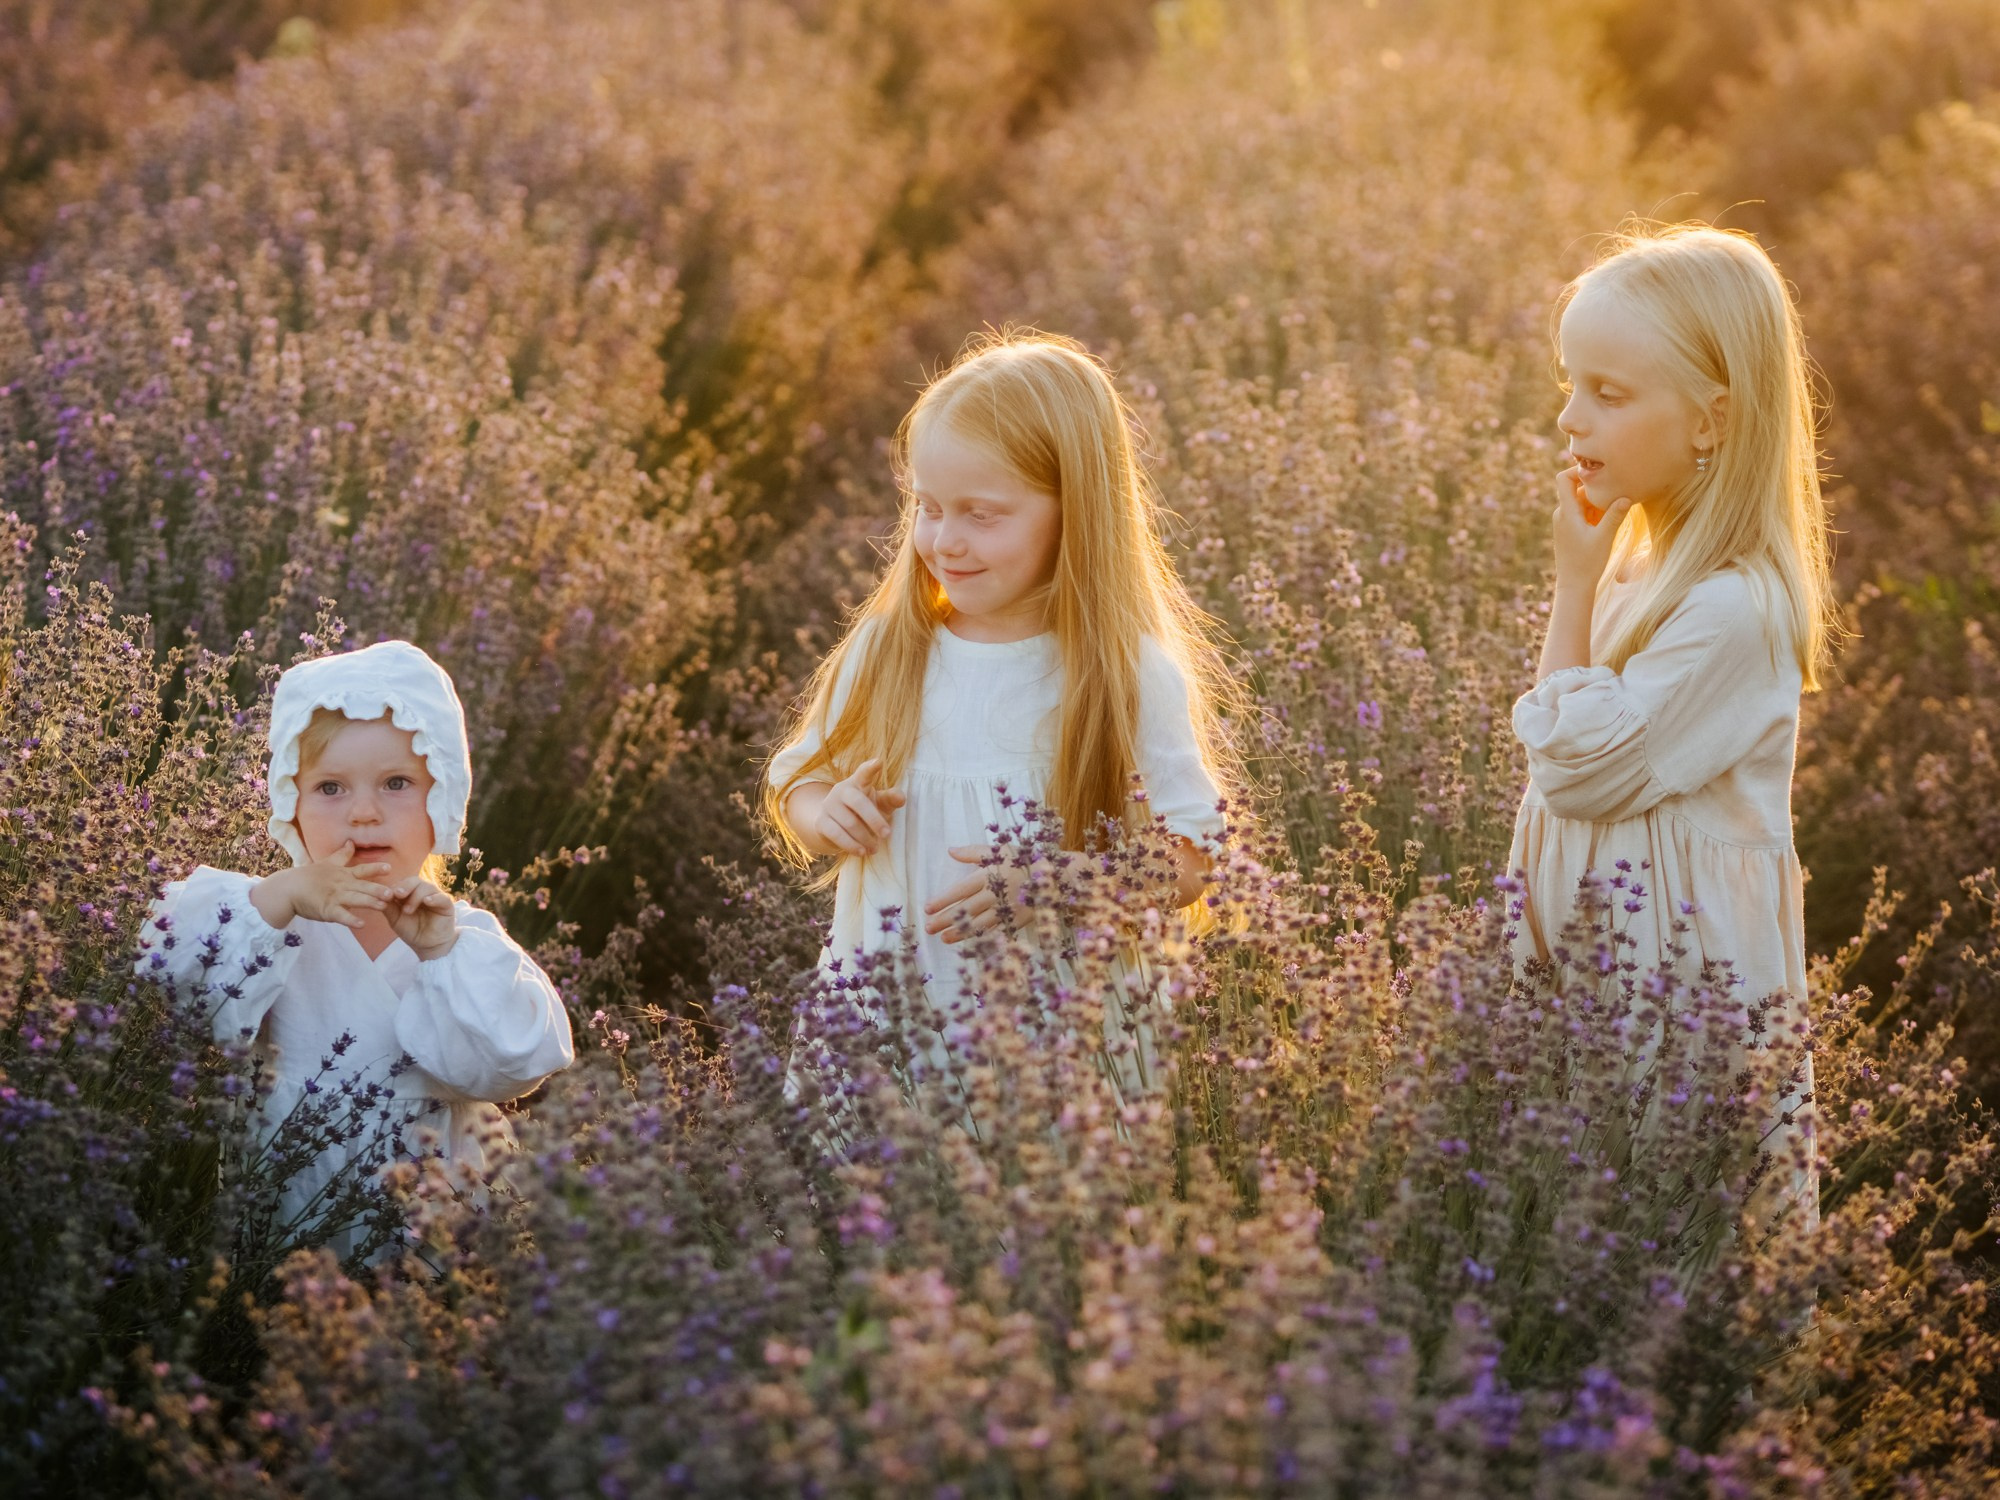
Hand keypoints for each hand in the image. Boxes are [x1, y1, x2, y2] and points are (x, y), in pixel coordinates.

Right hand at [250, 841, 392, 929]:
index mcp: (343, 874)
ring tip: (383, 906)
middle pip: (362, 886)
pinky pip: (340, 915)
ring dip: (369, 902)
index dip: (375, 869)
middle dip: (378, 889)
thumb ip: (342, 855)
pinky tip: (362, 924)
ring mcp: (334, 897)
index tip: (389, 868)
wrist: (287, 889)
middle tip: (394, 893)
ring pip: (355, 900)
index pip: (362, 870)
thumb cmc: (308, 876)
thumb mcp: (327, 863)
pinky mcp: (326, 910)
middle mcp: (341, 885)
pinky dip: (350, 920)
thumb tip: (351, 842)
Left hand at [386, 877, 457, 960]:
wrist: (428, 946)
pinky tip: (427, 901)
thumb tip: (378, 895)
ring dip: (416, 896)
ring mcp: (436, 896)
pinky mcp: (447, 904)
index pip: (403, 883)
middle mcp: (423, 892)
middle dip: (405, 886)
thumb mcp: (395, 919)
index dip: (395, 886)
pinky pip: (441, 897)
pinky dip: (434, 898)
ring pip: (427, 887)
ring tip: (408, 910)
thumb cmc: (412, 931)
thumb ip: (388, 907)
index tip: (385, 894)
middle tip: (397, 894)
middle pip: (415, 880)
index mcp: (410, 893)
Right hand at [803, 757, 906, 857]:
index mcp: (858, 782)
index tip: (879, 762)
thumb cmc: (864, 812)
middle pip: (858, 802)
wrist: (835, 826)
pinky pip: (836, 834)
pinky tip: (862, 852)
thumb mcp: (880, 805)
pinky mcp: (821, 822)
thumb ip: (890, 800)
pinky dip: (851, 845)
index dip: (870, 768)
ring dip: (865, 838)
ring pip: (849, 822)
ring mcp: (829, 805)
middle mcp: (841, 790)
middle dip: (874, 820)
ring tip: (875, 848)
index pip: (864, 773)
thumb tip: (901, 797)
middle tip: (887, 835)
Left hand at [923, 844, 1019, 943]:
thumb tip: (950, 850)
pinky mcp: (1015, 920)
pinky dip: (981, 937)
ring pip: (979, 923)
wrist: (1056, 877)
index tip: (927, 908)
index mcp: (989, 875)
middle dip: (946, 919)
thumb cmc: (1023, 860)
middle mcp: (995, 894)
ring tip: (943, 938)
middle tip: (928, 928)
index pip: (960, 890)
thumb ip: (973, 852)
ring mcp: (1006, 909)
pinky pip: (996, 930)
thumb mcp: (999, 849)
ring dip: (960, 932)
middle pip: (966, 909)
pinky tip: (969, 941)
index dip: (943, 900)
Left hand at [1551, 465, 1636, 596]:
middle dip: (1597, 490)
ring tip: (1616, 508)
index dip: (1577, 470)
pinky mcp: (1570, 531)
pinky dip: (1595, 513)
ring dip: (1598, 503)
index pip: (1563, 478)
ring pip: (1582, 502)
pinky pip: (1583, 514)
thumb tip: (1627, 497)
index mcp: (1566, 511)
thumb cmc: (1587, 563)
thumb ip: (1615, 516)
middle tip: (1617, 492)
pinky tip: (1610, 521)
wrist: (1574, 586)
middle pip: (1577, 489)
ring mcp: (1565, 522)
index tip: (1598, 472)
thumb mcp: (1604, 538)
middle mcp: (1562, 514)